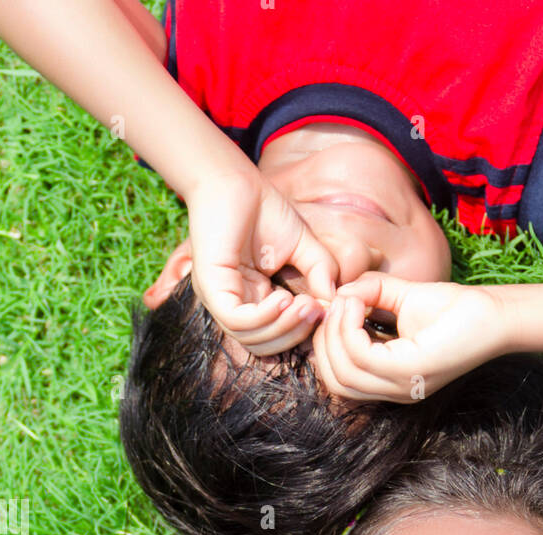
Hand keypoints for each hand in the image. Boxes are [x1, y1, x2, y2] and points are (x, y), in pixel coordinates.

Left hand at [184, 170, 339, 352]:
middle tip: (318, 311)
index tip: (326, 312)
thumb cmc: (265, 209)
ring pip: (251, 338)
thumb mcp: (305, 247)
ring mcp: (219, 298)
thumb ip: (321, 274)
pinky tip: (285, 298)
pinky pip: (237, 320)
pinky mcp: (210, 287)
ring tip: (306, 306)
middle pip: (265, 346)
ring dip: (284, 327)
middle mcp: (234, 304)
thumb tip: (333, 304)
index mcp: (254, 299)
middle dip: (296, 334)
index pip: (277, 336)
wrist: (234, 180)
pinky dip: (265, 316)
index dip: (303, 333)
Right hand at [309, 273, 506, 400]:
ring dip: (335, 332)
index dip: (326, 342)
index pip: (338, 379)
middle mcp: (395, 391)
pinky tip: (359, 304)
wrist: (494, 313)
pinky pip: (361, 357)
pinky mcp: (411, 371)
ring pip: (342, 372)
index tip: (337, 306)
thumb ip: (369, 295)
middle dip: (325, 339)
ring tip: (349, 302)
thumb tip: (337, 293)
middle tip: (338, 304)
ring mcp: (403, 386)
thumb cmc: (455, 308)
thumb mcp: (401, 298)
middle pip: (334, 380)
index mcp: (391, 381)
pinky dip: (350, 328)